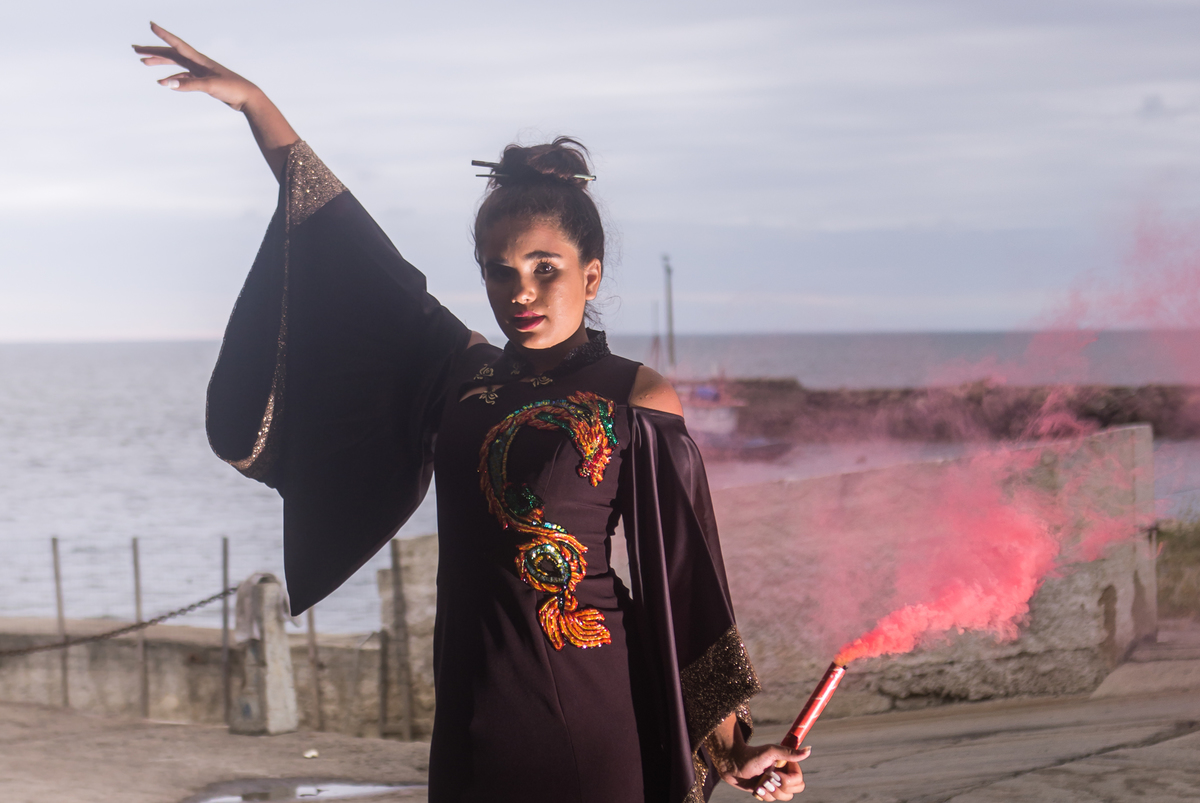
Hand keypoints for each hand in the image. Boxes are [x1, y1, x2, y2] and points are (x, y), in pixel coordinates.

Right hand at [132, 22, 259, 110]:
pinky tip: (163, 82)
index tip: (151, 24)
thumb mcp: (209, 86)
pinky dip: (171, 78)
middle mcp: (198, 62)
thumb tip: (166, 84)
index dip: (164, 35)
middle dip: (153, 50)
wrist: (248, 97)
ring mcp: (200, 71)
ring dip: (159, 62)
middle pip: (171, 53)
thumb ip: (188, 84)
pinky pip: (182, 77)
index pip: (178, 44)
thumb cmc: (232, 89)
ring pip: (175, 63)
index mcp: (200, 60)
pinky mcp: (203, 81)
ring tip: (143, 61)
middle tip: (134, 48)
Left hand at [720, 742, 810, 800]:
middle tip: (767, 779)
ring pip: (784, 797)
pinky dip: (764, 795)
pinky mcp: (766, 790)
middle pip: (795, 791)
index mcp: (787, 765)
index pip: (799, 780)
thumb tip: (809, 750)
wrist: (732, 763)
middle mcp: (784, 774)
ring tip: (760, 783)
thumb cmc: (751, 755)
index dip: (788, 781)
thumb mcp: (771, 752)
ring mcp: (775, 783)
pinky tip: (756, 787)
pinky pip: (772, 800)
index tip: (775, 774)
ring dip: (771, 791)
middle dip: (780, 787)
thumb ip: (790, 753)